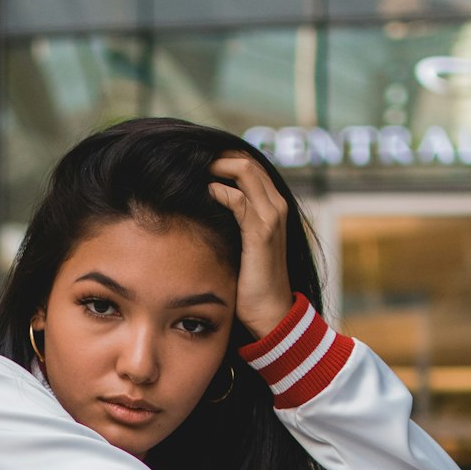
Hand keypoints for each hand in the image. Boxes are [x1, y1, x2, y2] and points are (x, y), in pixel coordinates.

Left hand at [208, 152, 292, 337]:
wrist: (270, 312)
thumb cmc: (253, 282)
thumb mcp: (243, 245)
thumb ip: (234, 224)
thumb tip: (205, 208)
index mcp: (273, 206)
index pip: (251, 165)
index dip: (225, 158)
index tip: (199, 162)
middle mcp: (277, 205)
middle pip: (248, 161)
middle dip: (219, 157)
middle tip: (193, 162)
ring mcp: (272, 217)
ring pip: (246, 172)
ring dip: (218, 167)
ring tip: (195, 172)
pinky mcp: (262, 233)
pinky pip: (239, 200)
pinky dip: (220, 192)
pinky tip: (206, 194)